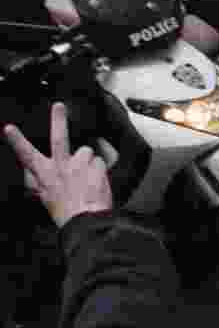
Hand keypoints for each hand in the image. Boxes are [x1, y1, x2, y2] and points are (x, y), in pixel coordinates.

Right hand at [4, 103, 112, 228]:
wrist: (85, 221)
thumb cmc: (66, 211)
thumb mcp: (45, 196)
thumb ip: (38, 181)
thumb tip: (31, 173)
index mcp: (44, 175)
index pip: (27, 156)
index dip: (17, 141)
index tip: (9, 129)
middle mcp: (60, 167)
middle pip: (59, 138)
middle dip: (57, 120)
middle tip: (58, 106)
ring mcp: (79, 165)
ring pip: (87, 151)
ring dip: (88, 161)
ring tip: (87, 178)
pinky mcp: (96, 165)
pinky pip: (100, 160)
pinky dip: (100, 169)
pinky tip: (97, 181)